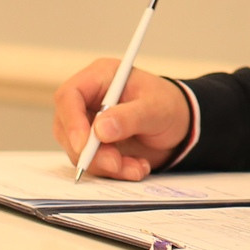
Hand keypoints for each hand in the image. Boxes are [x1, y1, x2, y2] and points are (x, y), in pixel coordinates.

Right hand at [53, 61, 188, 179]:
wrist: (182, 126)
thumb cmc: (169, 105)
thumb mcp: (156, 108)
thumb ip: (129, 117)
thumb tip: (100, 130)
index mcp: (100, 78)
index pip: (69, 96)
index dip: (71, 121)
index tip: (84, 146)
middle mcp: (89, 100)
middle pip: (67, 128)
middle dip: (90, 152)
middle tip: (116, 164)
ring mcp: (89, 124)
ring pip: (78, 151)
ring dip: (106, 165)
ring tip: (137, 167)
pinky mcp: (96, 146)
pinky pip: (94, 164)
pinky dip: (115, 171)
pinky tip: (137, 167)